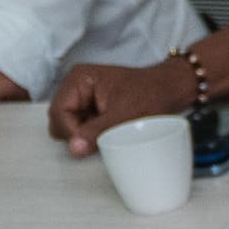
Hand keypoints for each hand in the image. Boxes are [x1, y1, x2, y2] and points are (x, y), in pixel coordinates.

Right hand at [46, 57, 194, 152]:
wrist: (170, 90)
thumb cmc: (151, 95)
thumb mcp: (124, 116)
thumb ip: (96, 132)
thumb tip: (74, 148)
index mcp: (78, 79)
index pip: (58, 112)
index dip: (72, 132)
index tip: (91, 142)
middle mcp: (75, 85)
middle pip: (59, 119)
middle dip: (78, 133)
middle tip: (103, 134)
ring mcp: (81, 96)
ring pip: (68, 126)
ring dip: (85, 134)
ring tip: (108, 131)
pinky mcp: (89, 106)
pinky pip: (80, 126)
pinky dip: (91, 133)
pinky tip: (107, 131)